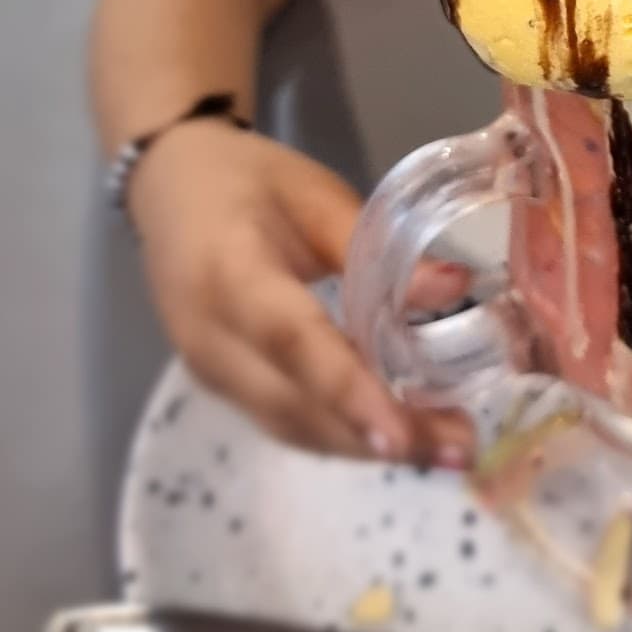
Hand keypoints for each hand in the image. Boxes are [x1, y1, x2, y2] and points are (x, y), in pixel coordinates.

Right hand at [129, 122, 473, 461]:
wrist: (171, 186)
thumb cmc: (248, 181)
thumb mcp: (315, 195)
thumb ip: (378, 247)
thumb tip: (455, 288)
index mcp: (229, 272)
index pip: (292, 342)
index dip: (348, 392)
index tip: (401, 437)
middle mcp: (209, 336)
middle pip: (295, 405)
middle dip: (379, 437)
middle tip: (460, 449)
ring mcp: (210, 369)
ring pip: (292, 426)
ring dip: (367, 447)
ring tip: (445, 450)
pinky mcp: (221, 384)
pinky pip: (284, 420)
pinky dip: (341, 434)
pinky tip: (401, 436)